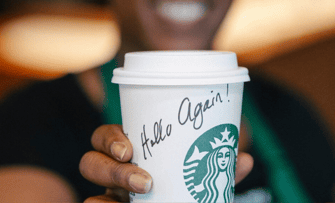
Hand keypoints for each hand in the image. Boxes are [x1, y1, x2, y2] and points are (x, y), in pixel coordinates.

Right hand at [79, 124, 253, 202]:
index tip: (130, 150)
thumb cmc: (188, 194)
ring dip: (112, 191)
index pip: (104, 139)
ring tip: (144, 192)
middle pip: (90, 163)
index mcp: (130, 155)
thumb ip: (219, 172)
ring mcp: (109, 199)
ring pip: (90, 195)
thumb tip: (244, 159)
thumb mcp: (203, 182)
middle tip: (144, 182)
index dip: (110, 140)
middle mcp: (113, 177)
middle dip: (112, 170)